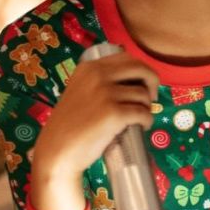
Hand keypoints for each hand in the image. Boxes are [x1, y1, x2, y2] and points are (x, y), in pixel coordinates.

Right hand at [31, 50, 158, 209]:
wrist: (57, 151)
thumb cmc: (71, 125)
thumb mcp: (81, 91)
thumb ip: (101, 81)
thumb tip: (137, 80)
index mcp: (89, 67)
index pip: (128, 58)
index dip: (142, 71)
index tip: (143, 85)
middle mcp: (97, 75)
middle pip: (141, 69)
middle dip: (152, 83)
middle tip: (150, 100)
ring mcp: (105, 93)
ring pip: (143, 95)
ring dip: (147, 108)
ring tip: (138, 119)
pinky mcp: (113, 113)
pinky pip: (143, 113)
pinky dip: (147, 121)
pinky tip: (141, 127)